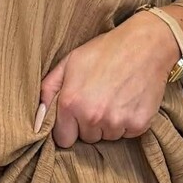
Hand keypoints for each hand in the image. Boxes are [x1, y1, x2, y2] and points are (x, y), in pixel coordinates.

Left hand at [34, 14, 179, 148]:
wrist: (146, 44)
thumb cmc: (105, 51)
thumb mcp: (69, 63)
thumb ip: (48, 91)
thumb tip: (37, 121)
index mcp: (71, 103)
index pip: (64, 139)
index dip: (70, 126)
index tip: (78, 113)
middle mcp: (93, 117)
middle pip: (87, 137)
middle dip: (90, 123)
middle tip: (100, 97)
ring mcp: (117, 122)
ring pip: (108, 136)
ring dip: (110, 123)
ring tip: (116, 96)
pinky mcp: (138, 125)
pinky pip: (127, 133)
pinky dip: (128, 121)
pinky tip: (129, 100)